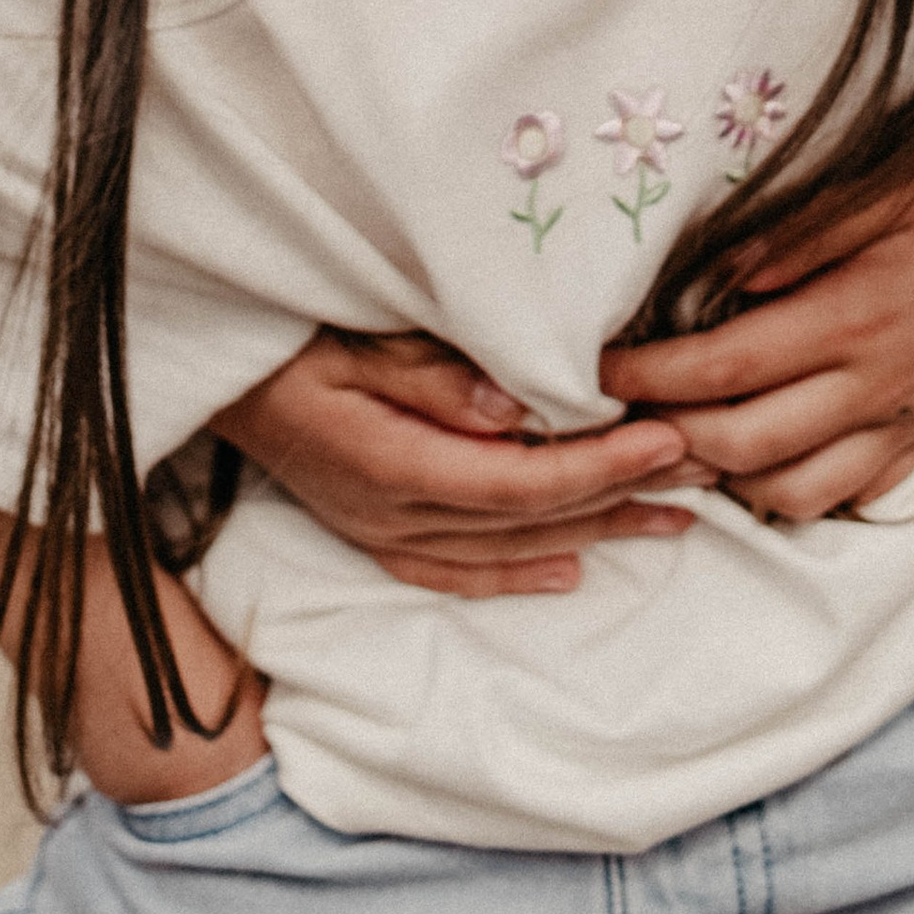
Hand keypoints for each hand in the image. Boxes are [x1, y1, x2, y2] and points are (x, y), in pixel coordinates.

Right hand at [213, 329, 707, 596]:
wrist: (207, 376)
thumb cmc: (283, 340)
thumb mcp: (349, 339)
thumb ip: (430, 376)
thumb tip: (515, 407)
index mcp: (392, 462)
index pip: (521, 479)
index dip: (601, 465)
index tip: (669, 435)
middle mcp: (394, 512)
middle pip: (532, 516)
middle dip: (625, 493)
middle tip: (707, 467)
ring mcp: (384, 531)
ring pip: (511, 546)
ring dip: (597, 531)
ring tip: (678, 516)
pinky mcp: (376, 533)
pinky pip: (459, 570)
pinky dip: (520, 574)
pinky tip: (574, 569)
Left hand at [597, 128, 913, 522]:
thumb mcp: (887, 184)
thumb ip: (799, 228)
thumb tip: (718, 271)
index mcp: (855, 315)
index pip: (726, 368)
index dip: (654, 375)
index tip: (598, 368)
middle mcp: (877, 383)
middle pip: (745, 443)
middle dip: (668, 437)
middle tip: (617, 416)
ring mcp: (907, 417)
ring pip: (797, 488)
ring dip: (726, 480)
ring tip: (679, 446)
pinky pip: (857, 492)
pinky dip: (798, 496)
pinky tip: (765, 470)